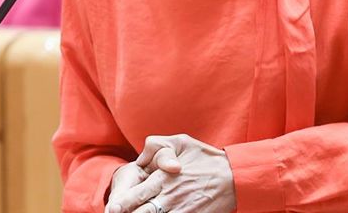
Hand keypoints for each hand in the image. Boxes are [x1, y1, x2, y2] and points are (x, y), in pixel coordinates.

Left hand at [108, 134, 236, 212]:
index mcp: (164, 176)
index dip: (122, 204)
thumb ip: (157, 145)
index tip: (112, 209)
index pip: (136, 194)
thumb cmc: (206, 158)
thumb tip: (139, 157)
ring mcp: (180, 209)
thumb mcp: (182, 141)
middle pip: (141, 212)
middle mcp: (170, 195)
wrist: (235, 177)